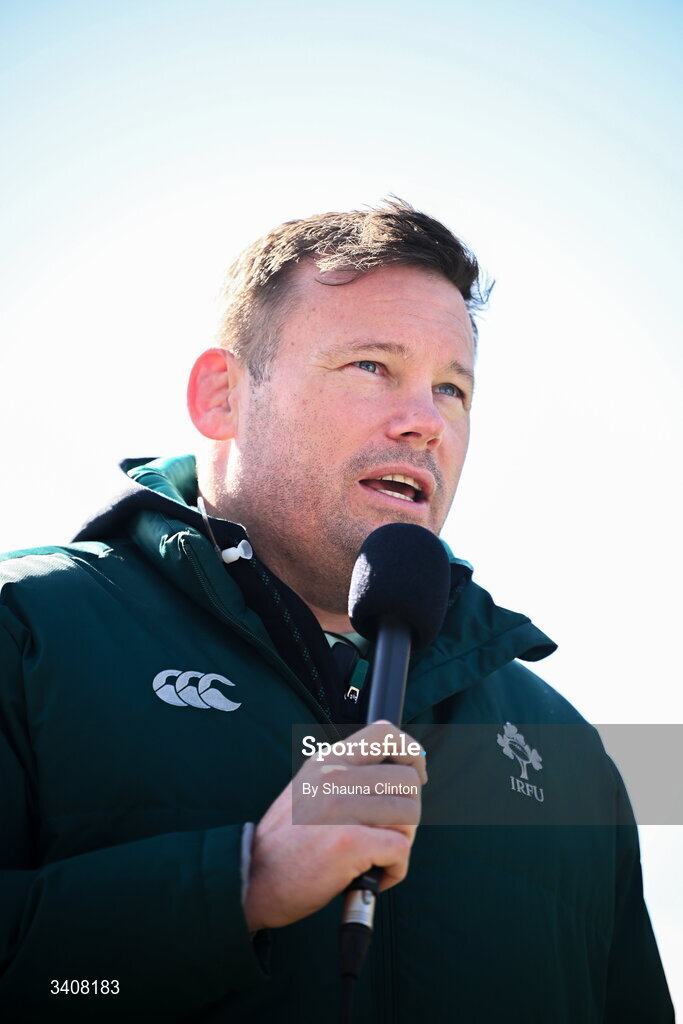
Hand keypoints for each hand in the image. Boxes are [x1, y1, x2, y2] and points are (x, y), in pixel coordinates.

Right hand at [243, 721, 426, 931]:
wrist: (251, 878)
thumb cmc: (285, 842)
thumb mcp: (307, 788)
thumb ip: (344, 775)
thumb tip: (394, 771)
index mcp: (327, 760)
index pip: (386, 733)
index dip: (411, 753)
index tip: (417, 774)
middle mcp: (335, 777)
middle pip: (408, 781)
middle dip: (409, 812)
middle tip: (389, 834)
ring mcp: (342, 808)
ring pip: (410, 815)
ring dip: (402, 842)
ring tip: (378, 856)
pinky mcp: (349, 842)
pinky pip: (401, 850)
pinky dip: (396, 870)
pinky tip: (374, 875)